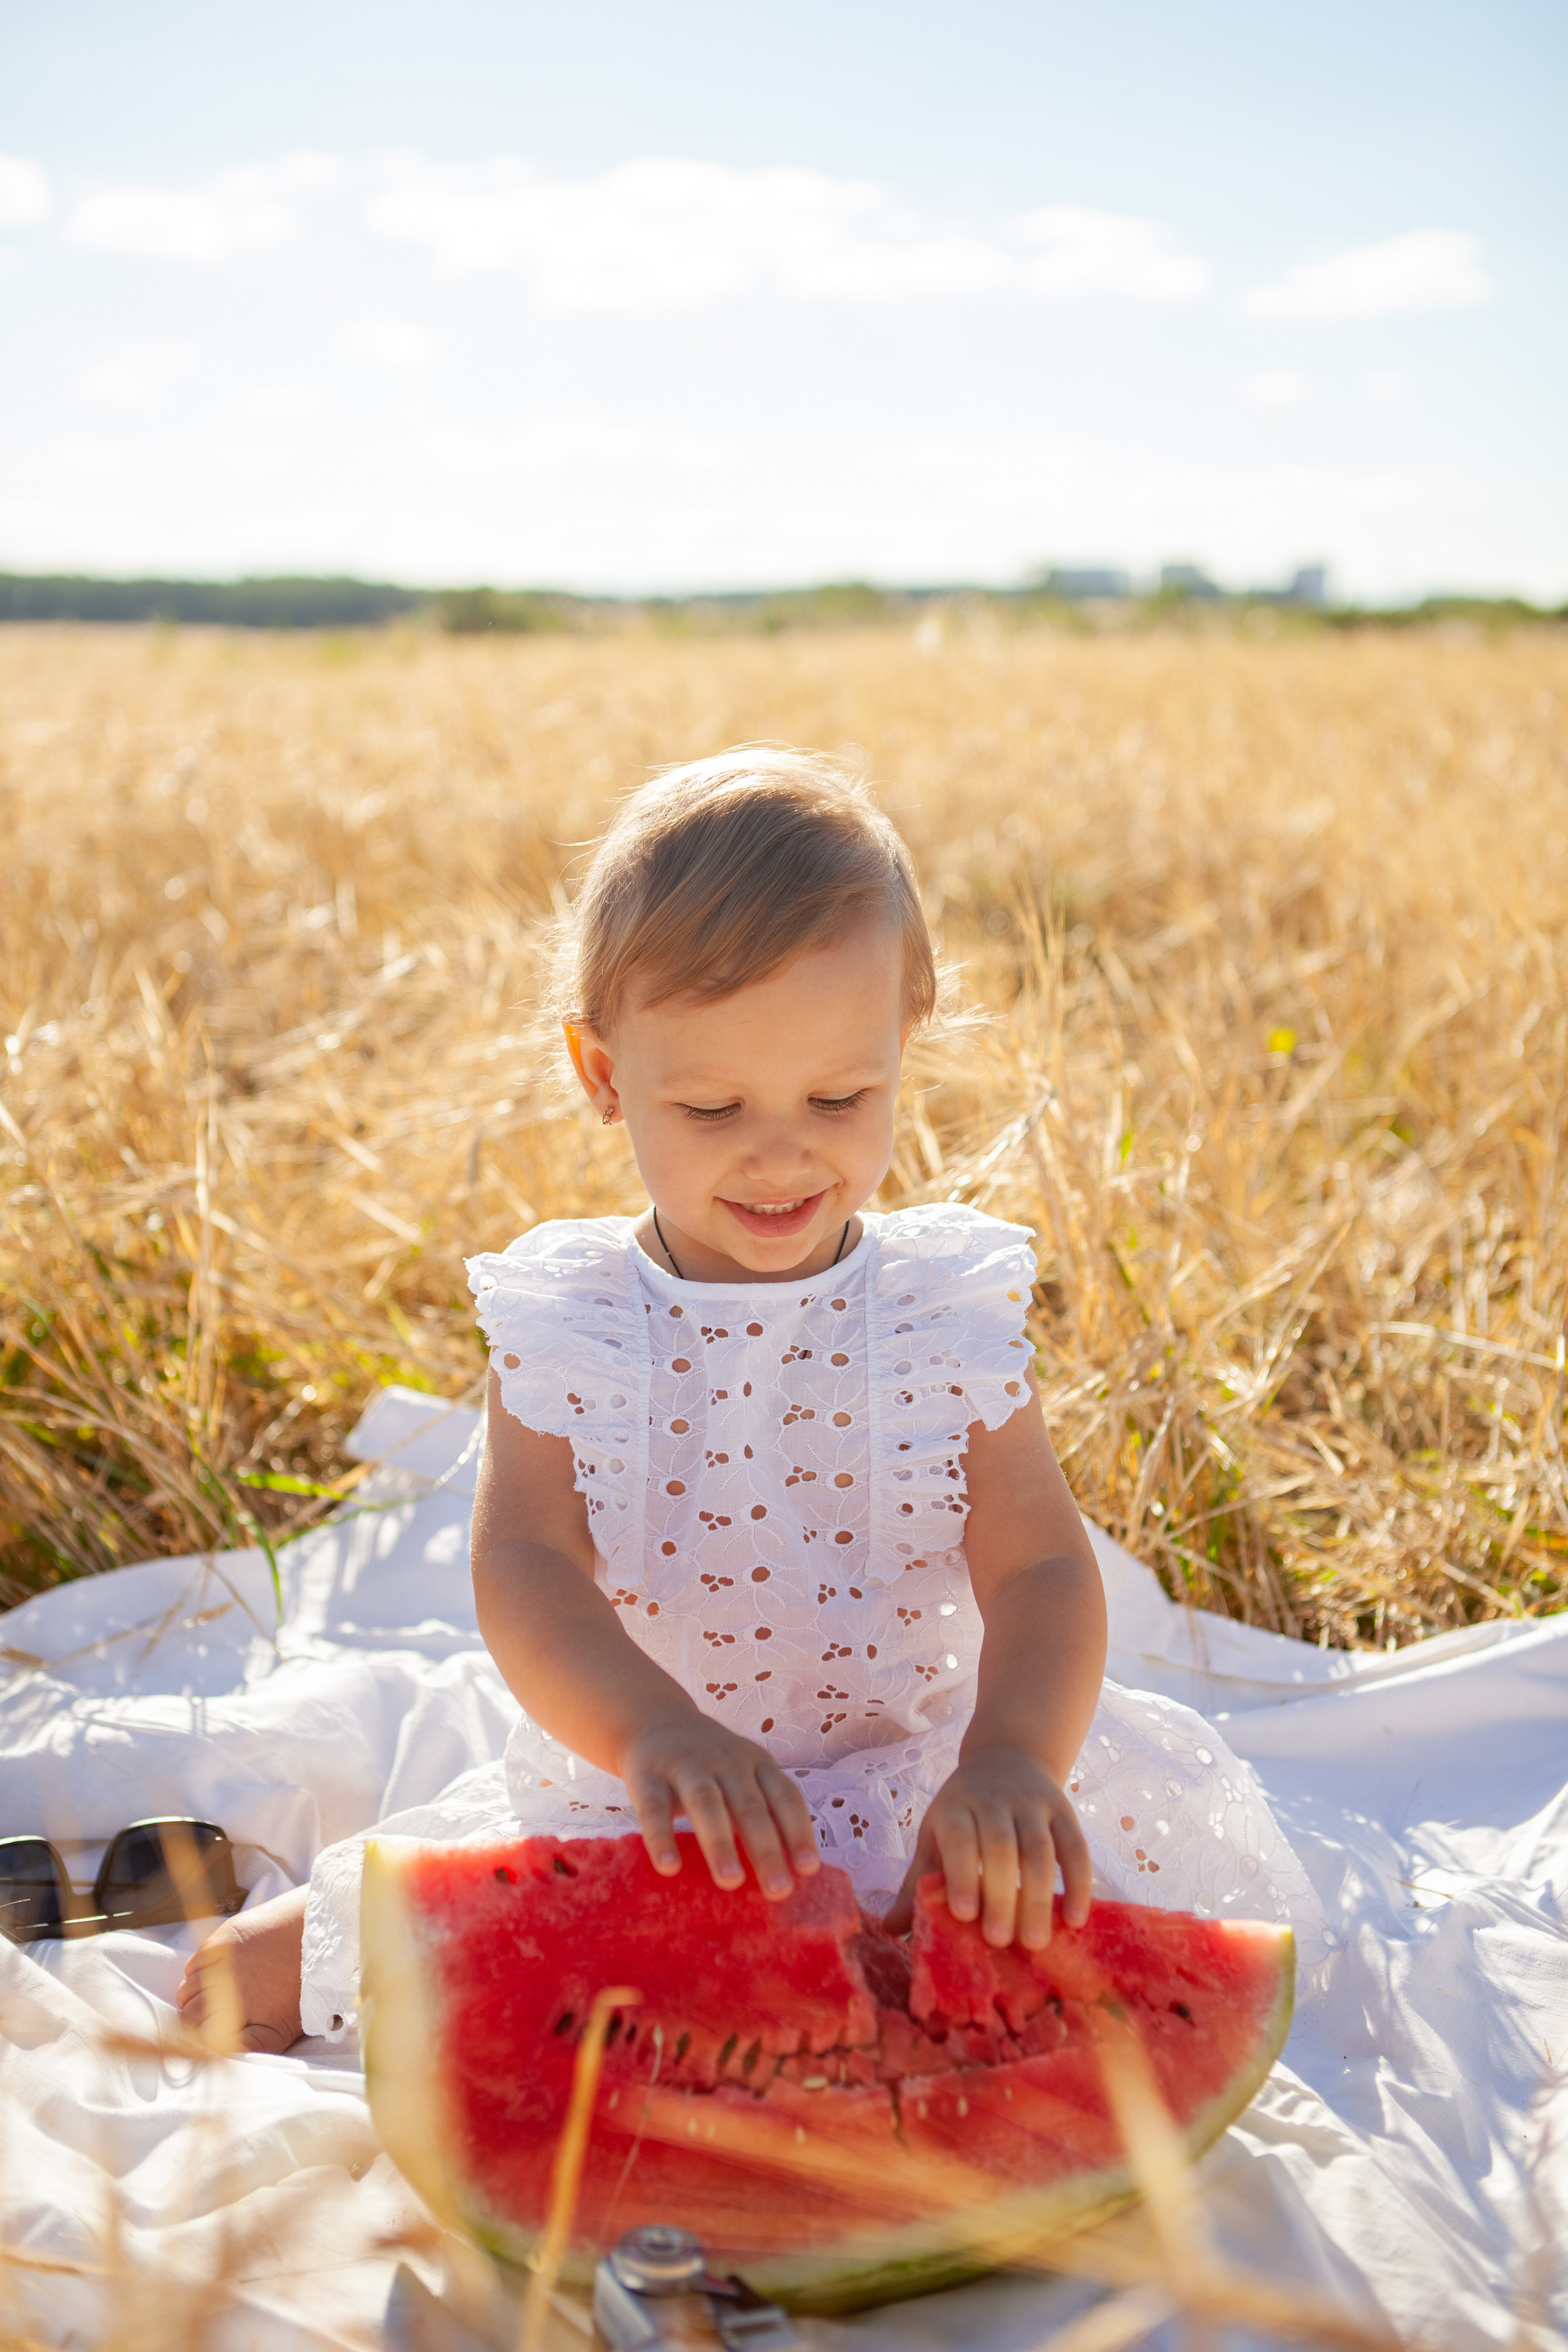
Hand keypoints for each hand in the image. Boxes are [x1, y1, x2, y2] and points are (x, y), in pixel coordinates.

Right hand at [621, 1714, 820, 1900]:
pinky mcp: (648, 1776)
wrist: (656, 1721)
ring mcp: (686, 1766)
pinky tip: (669, 1867)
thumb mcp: (744, 1776)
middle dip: (766, 1849)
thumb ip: (763, 1813)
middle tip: (778, 1890)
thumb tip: (789, 1873)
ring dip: (720, 1843)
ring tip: (731, 1881)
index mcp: (757, 1764)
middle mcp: (726, 1762)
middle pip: (749, 1806)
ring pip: (706, 1803)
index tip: (809, 1870)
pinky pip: (654, 1808)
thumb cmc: (711, 1767)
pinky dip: (662, 1837)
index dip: (798, 1832)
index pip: (785, 1797)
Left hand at [884, 1745, 1090, 1949]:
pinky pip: (1075, 1847)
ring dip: (1039, 1896)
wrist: (1006, 1758)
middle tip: (999, 1941)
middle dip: (1000, 1895)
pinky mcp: (1064, 1812)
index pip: (959, 1838)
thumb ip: (917, 1882)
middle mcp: (994, 1801)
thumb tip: (891, 1930)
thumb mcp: (935, 1835)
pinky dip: (1078, 1883)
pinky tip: (1076, 1919)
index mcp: (955, 1807)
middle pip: (1001, 1847)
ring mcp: (1032, 1805)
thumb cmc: (963, 1812)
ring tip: (1035, 1942)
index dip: (960, 1874)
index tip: (962, 1914)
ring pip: (1039, 1849)